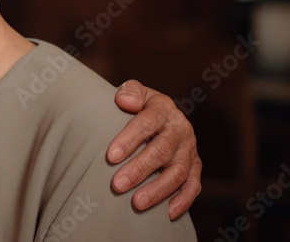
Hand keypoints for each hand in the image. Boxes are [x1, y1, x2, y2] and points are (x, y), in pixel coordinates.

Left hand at [108, 79, 201, 219]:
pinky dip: (183, 201)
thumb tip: (124, 101)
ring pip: (177, 173)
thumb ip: (130, 91)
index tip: (110, 156)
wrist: (162, 114)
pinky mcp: (195, 166)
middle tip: (117, 184)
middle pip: (161, 152)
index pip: (146, 123)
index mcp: (163, 110)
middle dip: (139, 170)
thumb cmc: (140, 105)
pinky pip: (193, 186)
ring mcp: (189, 150)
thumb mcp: (135, 92)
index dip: (129, 140)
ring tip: (136, 203)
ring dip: (157, 190)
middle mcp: (180, 130)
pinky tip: (167, 214)